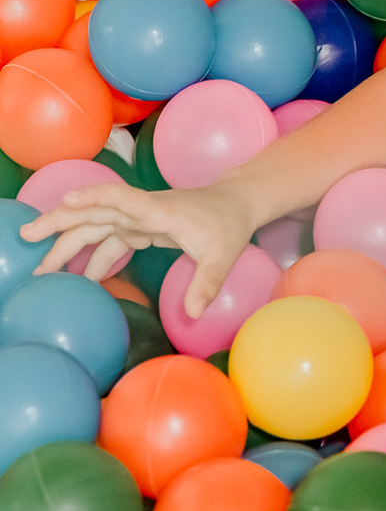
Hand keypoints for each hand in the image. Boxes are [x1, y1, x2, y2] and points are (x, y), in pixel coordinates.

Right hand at [20, 181, 255, 317]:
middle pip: (93, 211)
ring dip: (67, 244)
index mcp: (159, 210)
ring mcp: (137, 217)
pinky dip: (93, 258)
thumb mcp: (223, 256)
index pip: (123, 198)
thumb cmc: (228, 225)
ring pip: (94, 226)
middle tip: (27, 236)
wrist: (233, 204)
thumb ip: (207, 284)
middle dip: (59, 222)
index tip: (68, 200)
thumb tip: (193, 313)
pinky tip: (81, 278)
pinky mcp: (138, 226)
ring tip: (42, 268)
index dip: (96, 196)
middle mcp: (141, 210)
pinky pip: (108, 241)